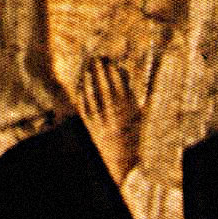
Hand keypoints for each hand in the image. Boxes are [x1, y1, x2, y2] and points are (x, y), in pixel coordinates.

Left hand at [79, 56, 139, 185]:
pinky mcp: (90, 126)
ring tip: (88, 69)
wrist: (122, 160)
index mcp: (128, 110)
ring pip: (92, 95)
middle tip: (96, 58)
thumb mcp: (136, 113)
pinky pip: (84, 107)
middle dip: (100, 71)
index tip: (110, 61)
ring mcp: (100, 120)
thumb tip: (123, 72)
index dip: (113, 71)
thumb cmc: (133, 133)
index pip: (120, 85)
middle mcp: (113, 114)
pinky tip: (81, 86)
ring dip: (89, 80)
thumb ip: (130, 92)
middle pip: (105, 87)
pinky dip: (82, 95)